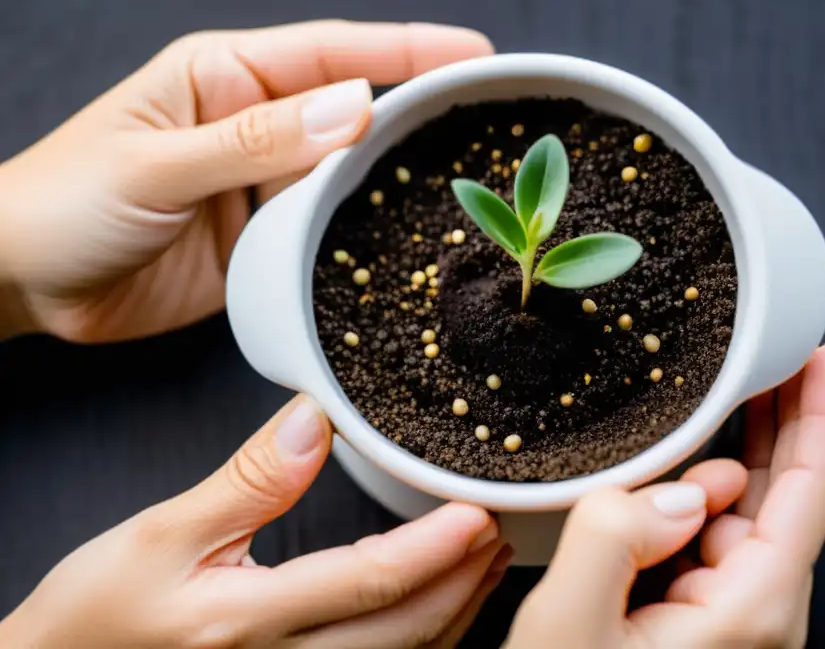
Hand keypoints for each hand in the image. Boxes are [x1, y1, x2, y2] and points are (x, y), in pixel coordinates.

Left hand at [0, 20, 491, 341]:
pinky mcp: (265, 242)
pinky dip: (365, 239)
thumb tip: (355, 112)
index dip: (407, 51)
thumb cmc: (66, 201)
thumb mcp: (158, 163)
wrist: (26, 285)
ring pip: (349, 177)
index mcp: (226, 77)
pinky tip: (405, 247)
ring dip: (399, 181)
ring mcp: (264, 185)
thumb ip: (256, 141)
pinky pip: (328, 234)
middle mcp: (255, 125)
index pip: (333, 53)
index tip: (472, 54)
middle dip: (420, 113)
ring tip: (467, 186)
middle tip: (490, 122)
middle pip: (354, 112)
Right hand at [0, 395, 510, 647]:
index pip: (369, 586)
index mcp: (248, 623)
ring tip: (486, 557)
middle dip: (464, 580)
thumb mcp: (160, 533)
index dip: (436, 549)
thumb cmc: (101, 611)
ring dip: (457, 610)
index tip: (479, 511)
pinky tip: (441, 602)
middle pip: (405, 633)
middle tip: (499, 524)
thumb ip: (246, 480)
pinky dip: (425, 636)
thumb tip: (314, 421)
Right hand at [506, 341, 824, 648]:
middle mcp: (758, 609)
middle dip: (793, 412)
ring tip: (731, 393)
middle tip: (790, 350)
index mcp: (748, 608)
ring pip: (750, 507)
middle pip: (793, 488)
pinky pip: (718, 532)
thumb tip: (679, 486)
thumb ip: (616, 537)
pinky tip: (691, 461)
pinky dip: (707, 487)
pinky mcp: (708, 612)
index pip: (813, 487)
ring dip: (741, 448)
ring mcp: (736, 611)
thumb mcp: (570, 624)